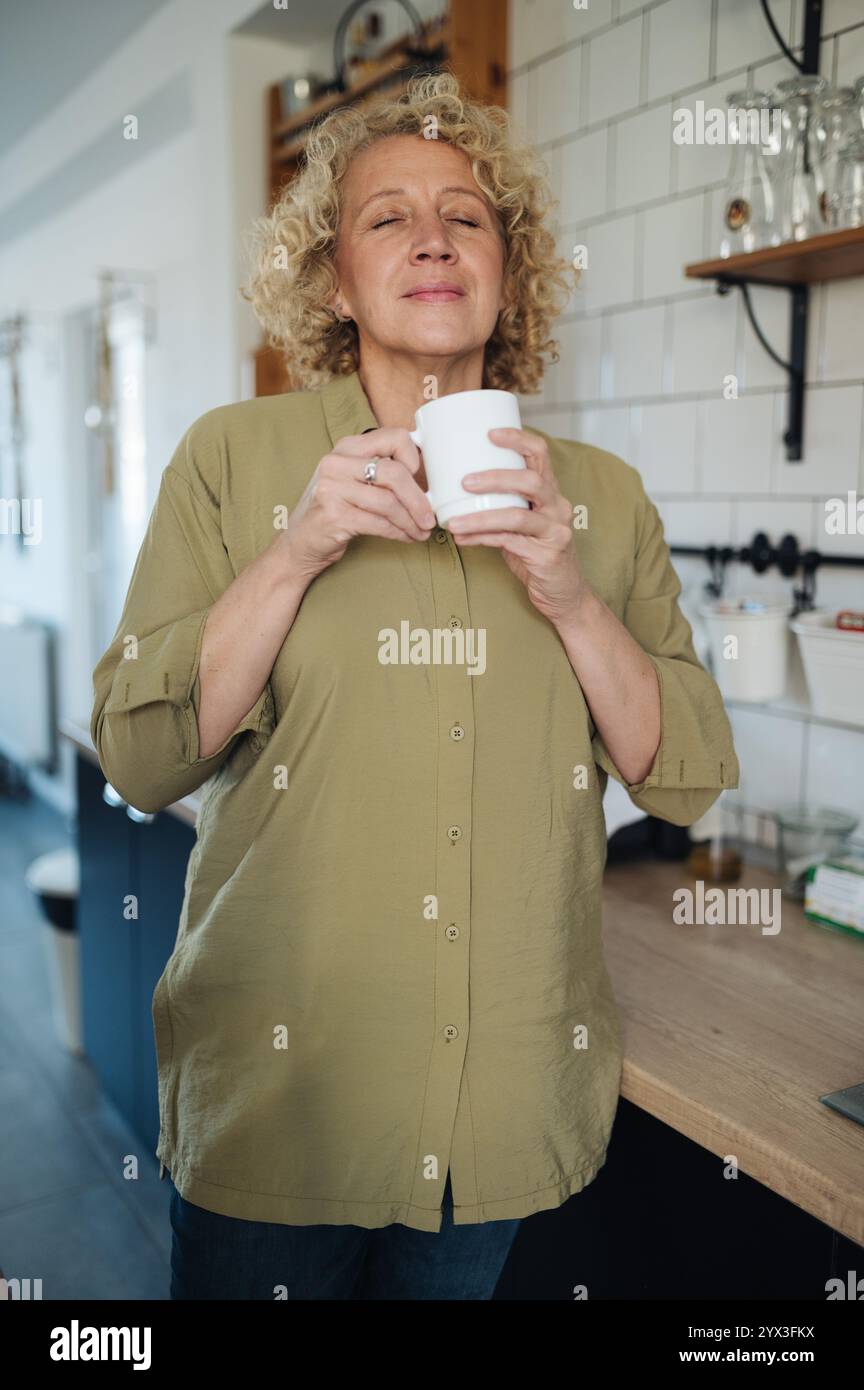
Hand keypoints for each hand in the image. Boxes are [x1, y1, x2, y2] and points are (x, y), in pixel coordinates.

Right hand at [277, 427, 435, 580]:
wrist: (300, 542)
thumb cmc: (334, 510)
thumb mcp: (353, 480)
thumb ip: (380, 470)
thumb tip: (426, 475)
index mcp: (347, 448)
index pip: (394, 437)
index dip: (415, 458)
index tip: (423, 479)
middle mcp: (336, 463)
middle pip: (394, 472)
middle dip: (419, 499)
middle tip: (430, 517)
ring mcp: (332, 488)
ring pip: (389, 502)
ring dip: (411, 521)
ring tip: (421, 532)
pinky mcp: (334, 515)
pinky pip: (379, 523)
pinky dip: (399, 533)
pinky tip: (406, 537)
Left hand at [447, 427, 588, 626]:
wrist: (564, 593)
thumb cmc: (536, 552)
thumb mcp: (522, 522)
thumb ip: (501, 504)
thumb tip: (456, 489)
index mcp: (551, 492)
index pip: (540, 454)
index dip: (518, 439)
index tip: (490, 433)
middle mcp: (558, 507)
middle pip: (531, 481)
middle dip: (495, 478)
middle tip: (464, 481)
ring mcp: (556, 531)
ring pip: (517, 516)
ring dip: (482, 516)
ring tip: (454, 519)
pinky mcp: (548, 555)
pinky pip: (510, 543)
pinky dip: (482, 539)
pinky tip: (463, 538)